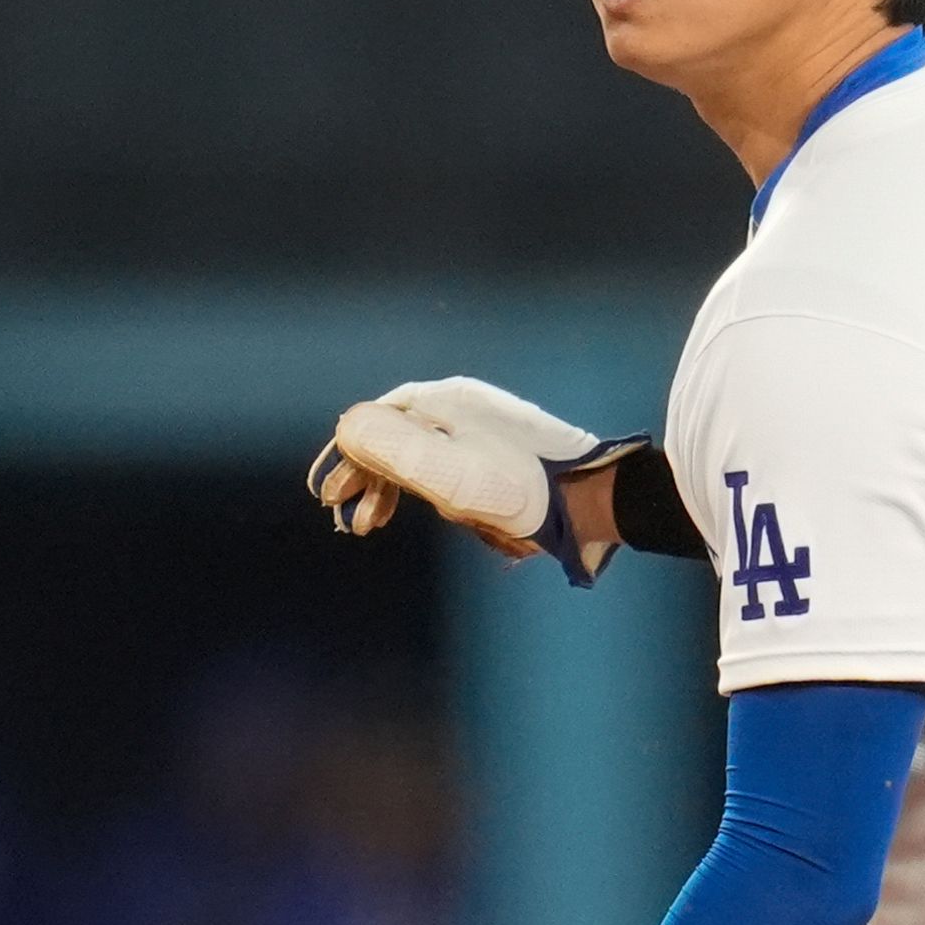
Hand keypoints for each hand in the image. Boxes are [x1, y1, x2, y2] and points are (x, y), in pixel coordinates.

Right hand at [305, 378, 643, 572]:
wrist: (595, 500)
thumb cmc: (522, 489)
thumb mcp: (447, 473)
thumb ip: (392, 450)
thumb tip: (348, 428)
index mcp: (447, 401)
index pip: (378, 420)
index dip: (348, 456)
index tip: (329, 493)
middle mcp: (465, 407)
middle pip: (399, 437)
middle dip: (367, 476)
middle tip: (346, 517)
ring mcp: (487, 430)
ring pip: (425, 456)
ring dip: (395, 488)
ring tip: (371, 524)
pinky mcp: (507, 455)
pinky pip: (454, 468)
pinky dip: (431, 490)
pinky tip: (429, 514)